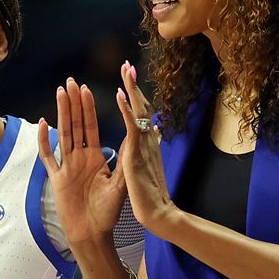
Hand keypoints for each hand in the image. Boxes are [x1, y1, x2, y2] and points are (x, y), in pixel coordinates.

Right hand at [37, 77, 126, 246]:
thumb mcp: (121, 183)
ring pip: (62, 134)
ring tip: (60, 93)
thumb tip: (136, 135)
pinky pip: (48, 157)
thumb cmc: (107, 213)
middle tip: (70, 81)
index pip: (91, 127)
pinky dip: (44, 141)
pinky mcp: (56, 180)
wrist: (93, 234)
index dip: (88, 107)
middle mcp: (79, 159)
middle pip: (75, 125)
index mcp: (95, 158)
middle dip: (73, 102)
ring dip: (61, 113)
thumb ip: (125, 160)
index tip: (86, 88)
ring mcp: (66, 167)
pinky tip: (42, 124)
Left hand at [114, 61, 175, 229]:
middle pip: (140, 107)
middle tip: (127, 65)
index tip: (129, 79)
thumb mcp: (146, 166)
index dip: (134, 96)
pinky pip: (131, 126)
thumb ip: (148, 147)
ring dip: (131, 89)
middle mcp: (147, 140)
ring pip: (138, 112)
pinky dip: (127, 109)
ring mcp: (144, 145)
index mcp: (145, 143)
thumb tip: (153, 130)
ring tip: (125, 70)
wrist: (157, 213)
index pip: (139, 114)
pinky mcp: (137, 153)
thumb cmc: (150, 195)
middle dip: (133, 85)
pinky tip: (121, 94)